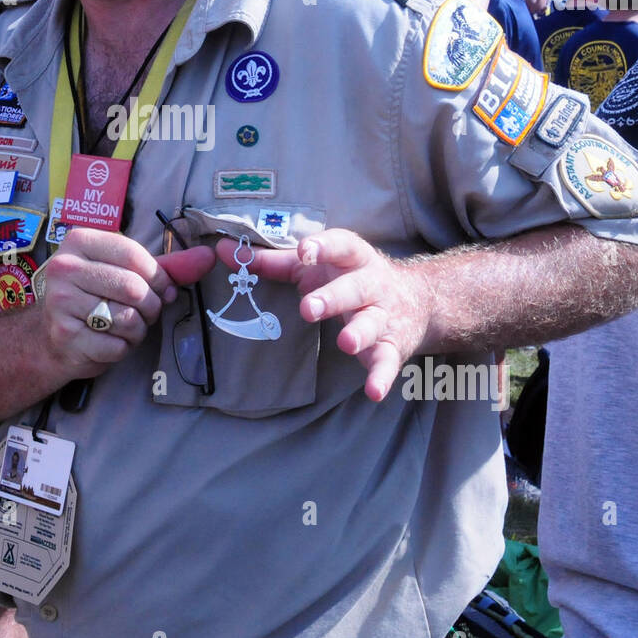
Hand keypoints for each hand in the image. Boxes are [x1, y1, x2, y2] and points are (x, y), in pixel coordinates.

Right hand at [35, 228, 214, 383]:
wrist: (50, 339)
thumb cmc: (95, 298)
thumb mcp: (127, 273)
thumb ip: (168, 266)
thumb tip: (209, 257)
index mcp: (79, 241)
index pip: (135, 255)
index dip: (159, 277)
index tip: (162, 290)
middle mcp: (65, 268)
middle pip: (134, 288)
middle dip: (150, 307)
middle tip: (143, 313)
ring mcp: (61, 303)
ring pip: (127, 318)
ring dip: (137, 330)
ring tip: (123, 327)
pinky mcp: (65, 335)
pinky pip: (116, 345)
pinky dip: (122, 348)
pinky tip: (107, 342)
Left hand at [215, 230, 433, 402]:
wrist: (417, 300)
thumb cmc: (349, 277)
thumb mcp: (314, 265)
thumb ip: (270, 261)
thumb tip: (220, 250)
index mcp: (352, 258)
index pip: (341, 245)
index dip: (324, 247)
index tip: (305, 249)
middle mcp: (372, 284)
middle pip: (354, 288)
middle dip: (333, 297)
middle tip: (308, 308)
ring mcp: (384, 315)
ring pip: (372, 323)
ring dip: (359, 333)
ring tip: (345, 343)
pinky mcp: (393, 346)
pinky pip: (388, 362)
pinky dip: (382, 377)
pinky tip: (373, 392)